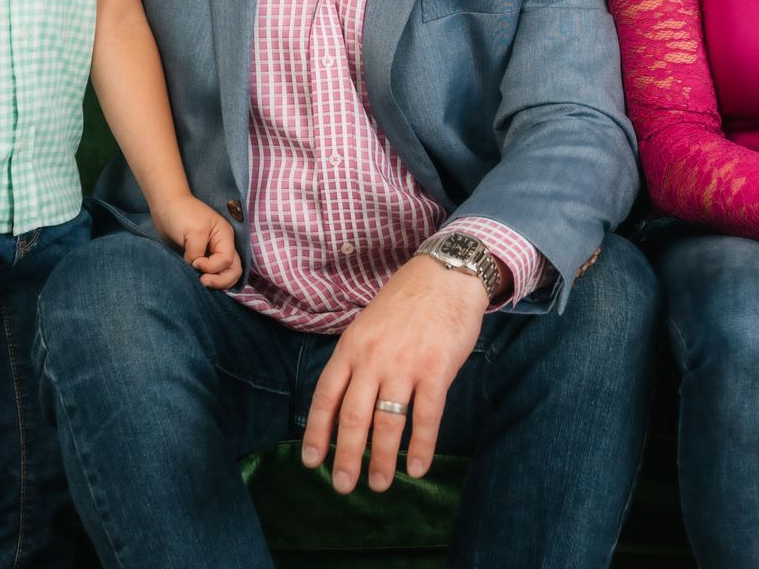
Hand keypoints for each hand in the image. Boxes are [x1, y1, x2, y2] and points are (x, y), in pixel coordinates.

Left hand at [151, 194, 241, 287]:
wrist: (166, 206)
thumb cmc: (181, 213)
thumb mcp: (193, 232)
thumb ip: (197, 253)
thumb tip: (195, 268)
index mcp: (224, 236)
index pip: (227, 260)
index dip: (212, 266)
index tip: (194, 262)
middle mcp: (222, 245)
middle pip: (233, 270)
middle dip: (220, 280)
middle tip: (202, 282)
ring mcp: (213, 252)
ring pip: (225, 274)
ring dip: (216, 282)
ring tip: (200, 282)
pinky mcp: (202, 257)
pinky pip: (211, 273)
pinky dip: (208, 279)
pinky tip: (197, 280)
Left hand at [301, 254, 484, 493]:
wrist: (446, 274)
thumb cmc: (406, 301)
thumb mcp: (367, 325)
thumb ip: (356, 361)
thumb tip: (343, 404)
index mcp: (351, 347)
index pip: (326, 396)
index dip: (317, 432)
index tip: (312, 461)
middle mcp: (373, 358)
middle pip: (353, 417)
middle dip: (346, 456)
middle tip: (343, 485)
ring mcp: (405, 365)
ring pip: (387, 422)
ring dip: (382, 459)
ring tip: (380, 484)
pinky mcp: (436, 369)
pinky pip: (426, 416)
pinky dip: (421, 446)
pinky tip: (417, 468)